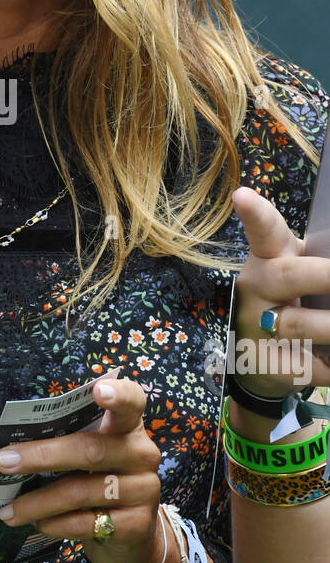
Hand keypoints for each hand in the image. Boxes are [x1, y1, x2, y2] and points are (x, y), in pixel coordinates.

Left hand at [0, 375, 170, 562]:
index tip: (98, 390)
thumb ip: (66, 441)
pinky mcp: (136, 525)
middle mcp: (142, 454)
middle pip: (90, 450)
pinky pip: (86, 523)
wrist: (132, 534)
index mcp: (129, 427)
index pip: (133, 401)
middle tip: (3, 462)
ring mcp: (143, 490)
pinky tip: (38, 524)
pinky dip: (55, 524)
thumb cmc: (99, 481)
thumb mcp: (90, 455)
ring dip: (37, 502)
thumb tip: (11, 447)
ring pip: (81, 491)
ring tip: (7, 510)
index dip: (118, 394)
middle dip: (41, 456)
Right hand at [232, 185, 329, 397]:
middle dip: (325, 275)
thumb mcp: (297, 273)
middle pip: (287, 276)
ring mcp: (257, 326)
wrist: (261, 358)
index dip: (254, 213)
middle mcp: (257, 287)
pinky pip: (310, 365)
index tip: (242, 197)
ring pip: (301, 324)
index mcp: (269, 257)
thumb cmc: (290, 300)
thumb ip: (317, 262)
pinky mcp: (267, 363)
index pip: (262, 229)